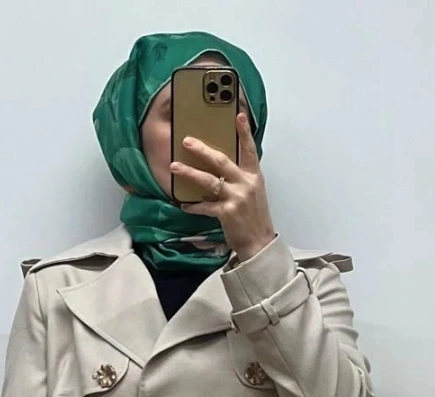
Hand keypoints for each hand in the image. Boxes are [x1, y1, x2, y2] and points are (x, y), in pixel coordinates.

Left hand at [169, 110, 275, 262]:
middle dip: (202, 150)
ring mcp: (237, 198)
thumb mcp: (253, 193)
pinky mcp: (227, 213)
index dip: (244, 132)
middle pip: (222, 161)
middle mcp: (246, 184)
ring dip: (190, 173)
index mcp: (254, 176)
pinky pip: (205, 206)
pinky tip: (184, 204)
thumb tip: (220, 168)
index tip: (238, 115)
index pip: (249, 150)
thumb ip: (240, 178)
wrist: (259, 244)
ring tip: (175, 167)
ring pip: (209, 181)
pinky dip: (193, 206)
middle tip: (187, 141)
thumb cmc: (254, 218)